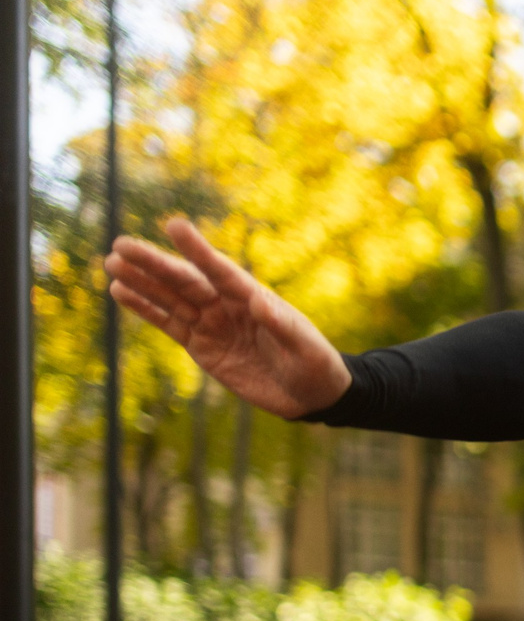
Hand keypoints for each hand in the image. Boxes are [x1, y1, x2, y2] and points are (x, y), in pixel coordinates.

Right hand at [105, 219, 351, 418]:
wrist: (310, 395)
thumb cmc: (314, 364)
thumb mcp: (305, 348)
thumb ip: (282, 326)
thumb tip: (260, 302)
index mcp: (253, 298)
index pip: (221, 270)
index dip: (198, 250)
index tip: (174, 225)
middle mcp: (228, 306)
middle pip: (186, 281)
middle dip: (154, 263)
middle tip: (121, 244)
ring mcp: (212, 324)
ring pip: (171, 299)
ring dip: (142, 282)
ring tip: (112, 263)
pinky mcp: (201, 346)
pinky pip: (169, 324)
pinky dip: (145, 309)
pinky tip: (121, 292)